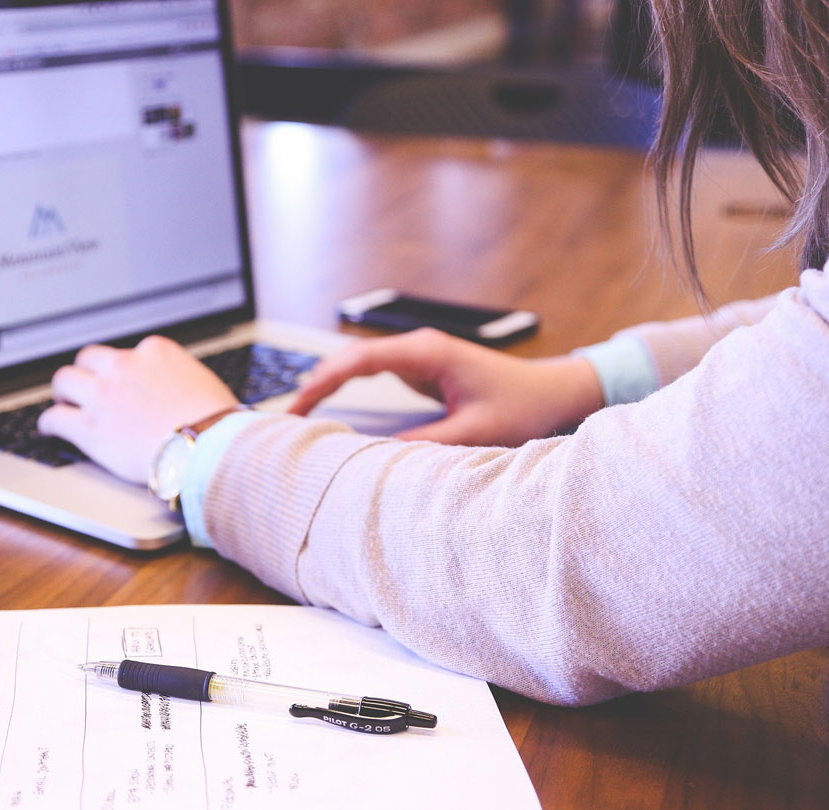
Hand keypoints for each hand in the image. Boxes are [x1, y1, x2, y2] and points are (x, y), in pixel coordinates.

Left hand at [38, 336, 238, 483]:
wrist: (208, 447)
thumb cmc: (216, 422)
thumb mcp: (202, 383)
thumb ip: (180, 379)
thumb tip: (181, 391)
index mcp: (155, 352)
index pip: (128, 352)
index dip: (122, 370)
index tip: (121, 380)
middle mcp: (125, 366)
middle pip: (89, 358)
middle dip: (87, 372)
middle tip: (86, 387)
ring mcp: (104, 396)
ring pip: (65, 380)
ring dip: (64, 392)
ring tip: (64, 403)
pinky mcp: (90, 428)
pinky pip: (55, 418)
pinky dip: (49, 423)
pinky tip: (50, 429)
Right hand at [289, 328, 603, 445]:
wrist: (553, 392)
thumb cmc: (523, 406)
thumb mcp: (474, 432)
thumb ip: (424, 444)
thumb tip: (375, 458)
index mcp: (427, 352)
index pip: (359, 360)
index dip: (323, 382)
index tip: (297, 407)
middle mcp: (418, 348)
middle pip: (350, 358)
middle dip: (316, 384)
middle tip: (287, 418)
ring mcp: (419, 356)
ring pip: (358, 365)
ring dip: (329, 385)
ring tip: (299, 416)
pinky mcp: (422, 369)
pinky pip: (374, 375)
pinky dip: (348, 389)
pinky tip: (330, 409)